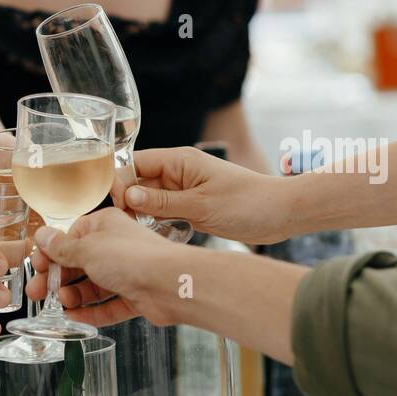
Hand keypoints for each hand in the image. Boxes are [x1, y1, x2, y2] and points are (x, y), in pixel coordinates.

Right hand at [25, 210, 189, 327]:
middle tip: (38, 293)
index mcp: (105, 225)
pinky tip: (74, 317)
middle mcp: (115, 247)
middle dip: (56, 279)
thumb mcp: (87, 249)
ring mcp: (126, 273)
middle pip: (78, 264)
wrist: (170, 283)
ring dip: (73, 295)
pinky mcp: (135, 296)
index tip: (37, 267)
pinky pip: (107, 306)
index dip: (51, 253)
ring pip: (92, 286)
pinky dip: (90, 312)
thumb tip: (42, 236)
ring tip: (63, 303)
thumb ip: (61, 247)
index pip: (70, 237)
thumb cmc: (133, 257)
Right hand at [123, 147, 294, 244]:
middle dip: (125, 201)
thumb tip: (128, 197)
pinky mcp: (187, 206)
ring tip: (135, 232)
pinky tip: (150, 235)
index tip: (116, 206)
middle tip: (123, 225)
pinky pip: (159, 212)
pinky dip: (152, 222)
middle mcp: (176, 172)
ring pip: (145, 199)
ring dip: (138, 214)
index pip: (134, 163)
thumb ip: (162, 202)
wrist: (279, 214)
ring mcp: (181, 190)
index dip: (119, 182)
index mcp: (179, 160)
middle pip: (136, 181)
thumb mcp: (201, 205)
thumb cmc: (248, 203)